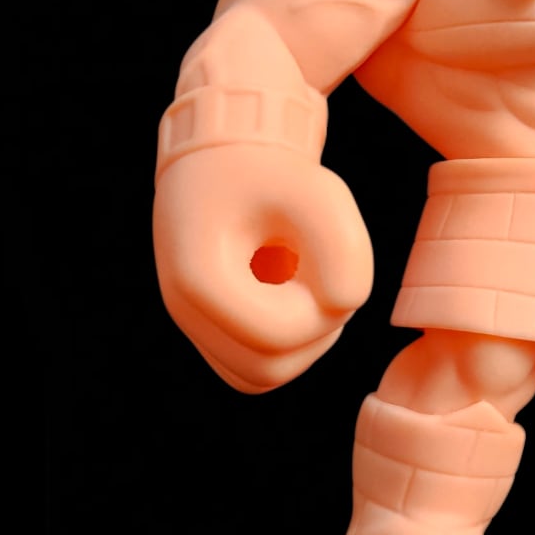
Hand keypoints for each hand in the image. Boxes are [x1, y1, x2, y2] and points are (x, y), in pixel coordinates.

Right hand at [154, 146, 372, 392]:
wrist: (226, 159)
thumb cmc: (272, 171)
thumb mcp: (320, 192)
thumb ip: (346, 249)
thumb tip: (347, 305)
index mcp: (199, 277)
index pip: (277, 337)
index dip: (322, 310)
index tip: (329, 264)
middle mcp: (186, 310)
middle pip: (269, 368)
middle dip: (316, 330)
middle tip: (326, 275)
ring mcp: (196, 323)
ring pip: (264, 374)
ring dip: (307, 339)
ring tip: (312, 278)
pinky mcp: (212, 327)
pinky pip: (256, 365)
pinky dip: (292, 342)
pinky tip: (301, 292)